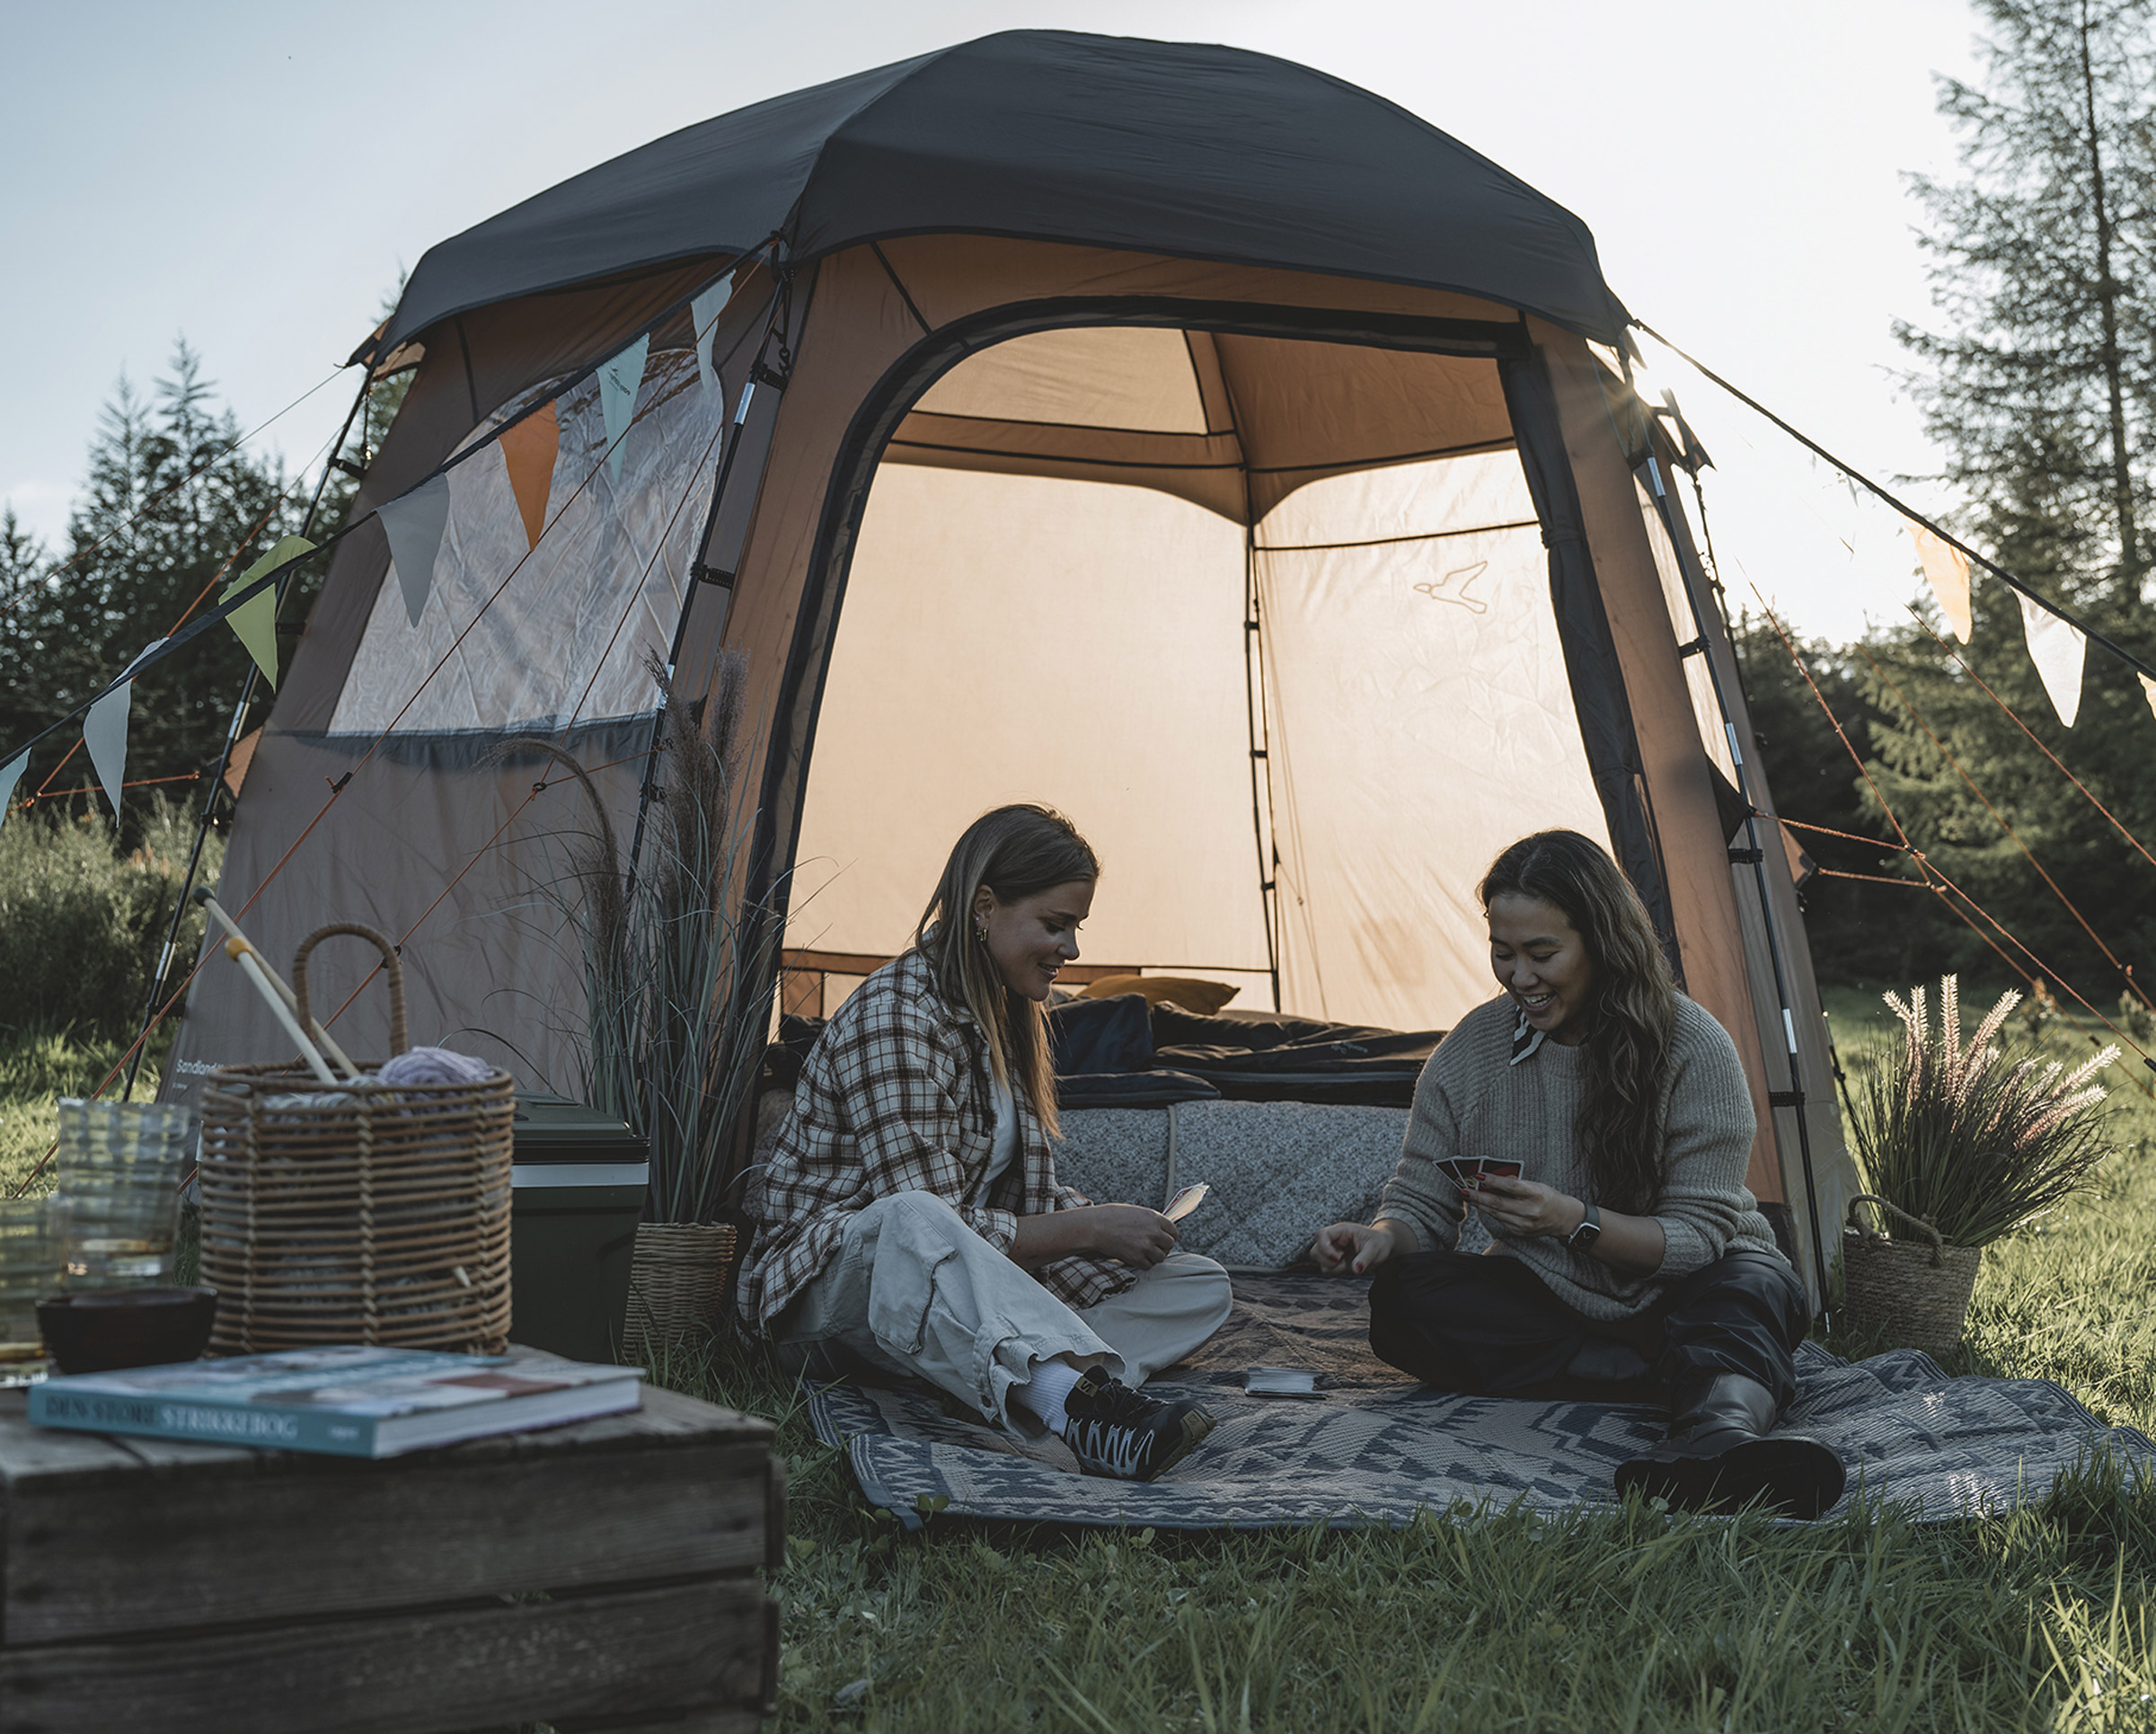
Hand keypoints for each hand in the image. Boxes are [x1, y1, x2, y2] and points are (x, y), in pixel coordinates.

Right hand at [1078, 1203, 1178, 1268]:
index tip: (1166, 1239)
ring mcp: (1146, 1246)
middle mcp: (1153, 1232)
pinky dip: (1144, 1264)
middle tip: (1154, 1247)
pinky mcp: (1136, 1258)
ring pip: (1161, 1257)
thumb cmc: (1112, 1217)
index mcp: (1154, 1218)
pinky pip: (1148, 1266)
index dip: (1170, 1236)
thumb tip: (1161, 1230)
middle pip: (1169, 1245)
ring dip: (1154, 1257)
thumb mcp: (1136, 1212)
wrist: (1095, 1226)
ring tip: (1145, 1253)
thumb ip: (1151, 1221)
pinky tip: (1137, 1258)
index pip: (1174, 1230)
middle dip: (1163, 1247)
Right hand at [1312, 1221, 1397, 1275]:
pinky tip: (1347, 1267)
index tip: (1338, 1258)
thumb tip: (1356, 1269)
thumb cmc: (1379, 1243)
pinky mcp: (1334, 1260)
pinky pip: (1326, 1268)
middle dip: (1327, 1260)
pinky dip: (1335, 1271)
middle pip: (1315, 1250)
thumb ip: (1365, 1258)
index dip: (1324, 1247)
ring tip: (1347, 1264)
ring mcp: (1332, 1250)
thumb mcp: (1375, 1249)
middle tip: (1343, 1260)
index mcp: (1342, 1230)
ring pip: (1318, 1260)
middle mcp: (1334, 1239)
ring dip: (1331, 1267)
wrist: (1382, 1247)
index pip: (1321, 1234)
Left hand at [1470, 1176, 1584, 1240]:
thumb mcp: (1535, 1185)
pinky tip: (1481, 1205)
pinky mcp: (1519, 1233)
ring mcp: (1524, 1225)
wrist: (1563, 1219)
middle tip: (1463, 1189)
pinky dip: (1489, 1212)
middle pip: (1498, 1203)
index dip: (1493, 1181)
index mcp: (1535, 1195)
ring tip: (1468, 1196)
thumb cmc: (1547, 1197)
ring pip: (1495, 1213)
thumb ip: (1515, 1184)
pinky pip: (1500, 1220)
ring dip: (1479, 1204)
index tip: (1478, 1176)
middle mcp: (1529, 1212)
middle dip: (1477, 1196)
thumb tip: (1490, 1180)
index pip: (1510, 1186)